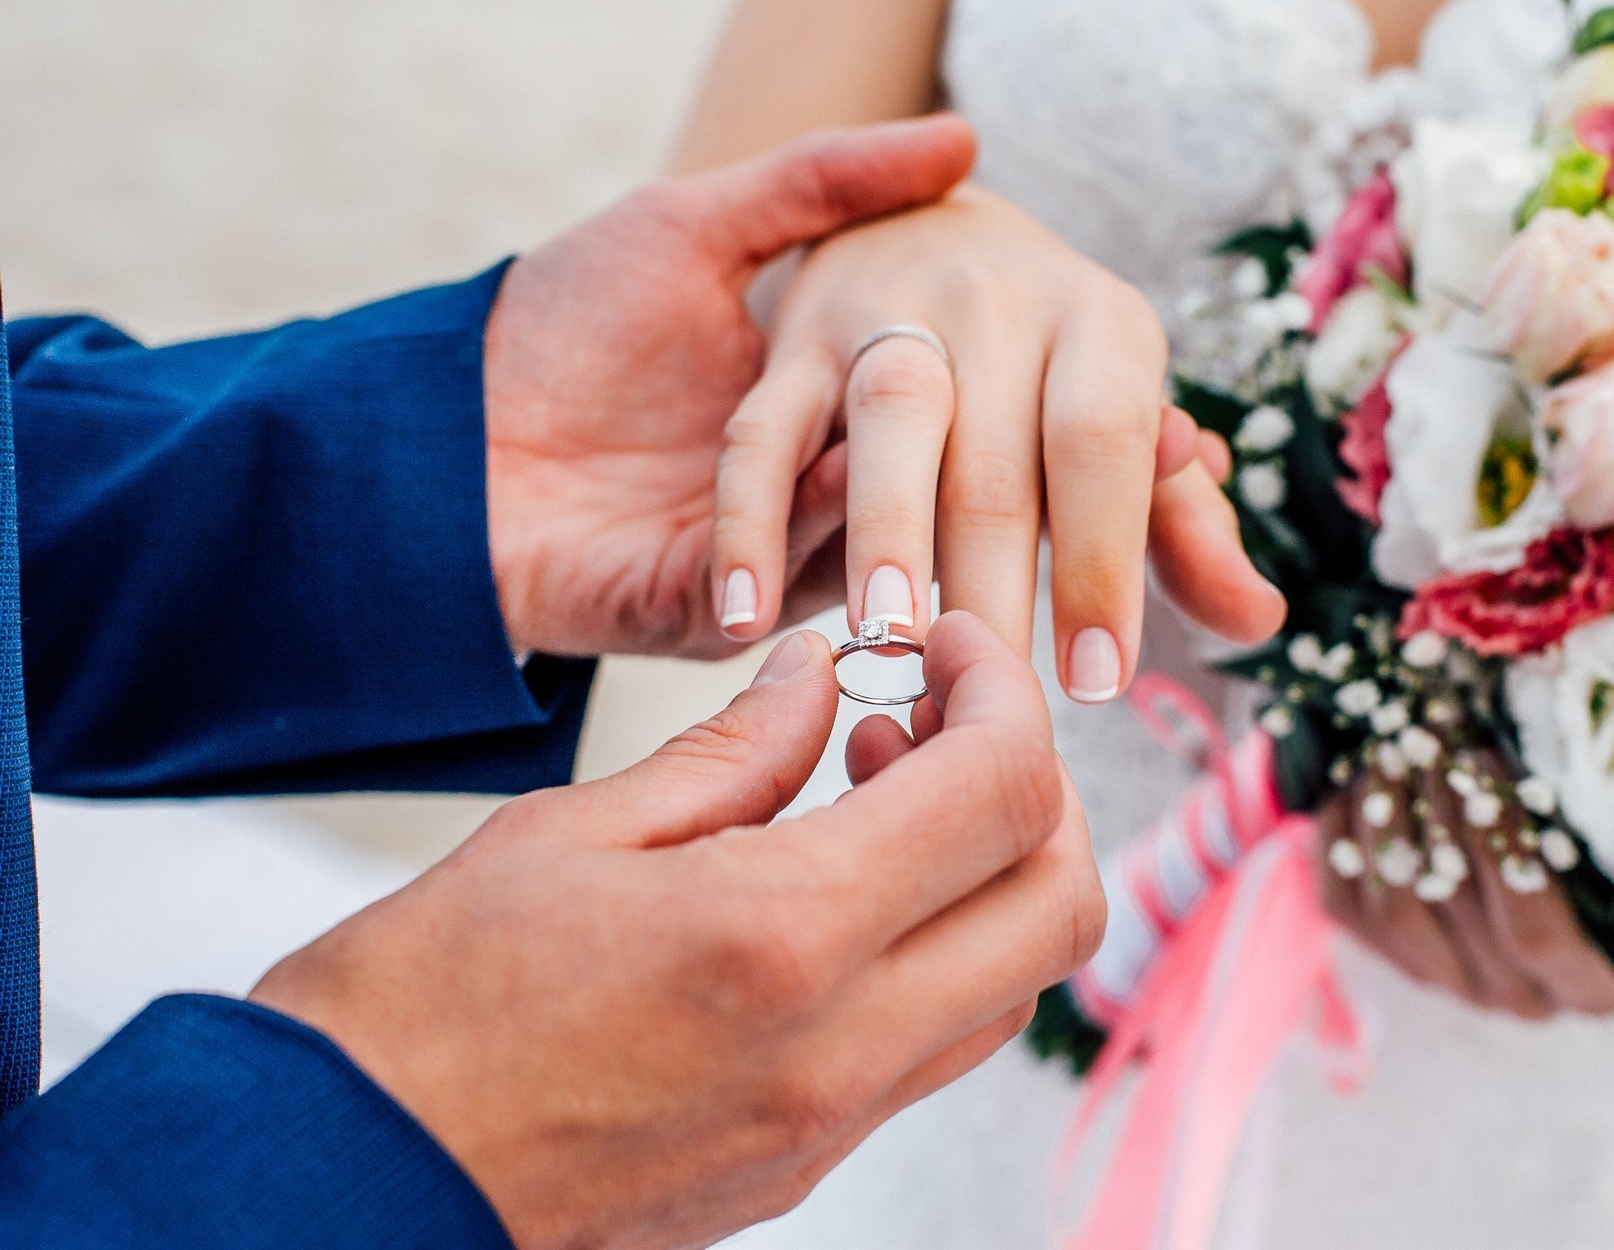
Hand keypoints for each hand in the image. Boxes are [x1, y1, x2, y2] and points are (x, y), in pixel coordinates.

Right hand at [250, 612, 1104, 1249]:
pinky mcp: (805, 1164)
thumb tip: (820, 678)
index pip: (1002, 793)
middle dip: (1032, 785)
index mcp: (782, 936)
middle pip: (1058, 902)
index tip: (948, 647)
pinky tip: (837, 885)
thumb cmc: (419, 1010)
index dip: (1001, 693)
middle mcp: (840, 1045)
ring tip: (873, 789)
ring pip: (1011, 980)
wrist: (337, 1185)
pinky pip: (936, 1042)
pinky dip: (935, 945)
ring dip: (989, 869)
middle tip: (935, 715)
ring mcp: (831, 1121)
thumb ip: (731, 753)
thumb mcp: (570, 834)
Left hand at [482, 114, 976, 659]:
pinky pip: (775, 581)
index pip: (925, 404)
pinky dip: (812, 534)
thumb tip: (963, 136)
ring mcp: (756, 558)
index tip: (1045, 337)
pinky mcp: (702, 610)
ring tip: (950, 451)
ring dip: (899, 499)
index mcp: (809, 408)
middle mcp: (797, 491)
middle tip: (1025, 411)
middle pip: (909, 482)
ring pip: (857, 539)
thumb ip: (819, 185)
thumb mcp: (691, 225)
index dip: (982, 379)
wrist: (429, 423)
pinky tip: (847, 484)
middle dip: (966, 456)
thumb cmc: (556, 320)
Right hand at [709, 182, 1285, 701]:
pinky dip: (752, 521)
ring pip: (891, 423)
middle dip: (994, 586)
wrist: (928, 227)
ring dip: (886, 537)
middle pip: (998, 452)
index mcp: (1102, 323)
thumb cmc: (1049, 371)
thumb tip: (1255, 619)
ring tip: (889, 646)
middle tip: (989, 699)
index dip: (1105, 561)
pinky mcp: (795, 338)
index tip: (1096, 682)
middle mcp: (1001, 301)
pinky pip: (764, 430)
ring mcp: (889, 311)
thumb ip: (1182, 525)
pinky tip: (747, 618)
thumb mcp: (1125, 426)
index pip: (1107, 441)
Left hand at [1317, 746, 1613, 1019]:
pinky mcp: (1388, 953)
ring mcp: (1447, 979)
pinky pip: (1345, 902)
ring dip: (1388, 813)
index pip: (1537, 932)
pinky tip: (1358, 780)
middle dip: (1439, 804)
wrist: (1568, 848)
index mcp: (1595, 984)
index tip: (1486, 753)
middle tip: (1431, 725)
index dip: (1504, 842)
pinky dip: (1344, 835)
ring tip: (1397, 741)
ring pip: (1394, 902)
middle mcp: (1518, 995)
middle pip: (1455, 905)